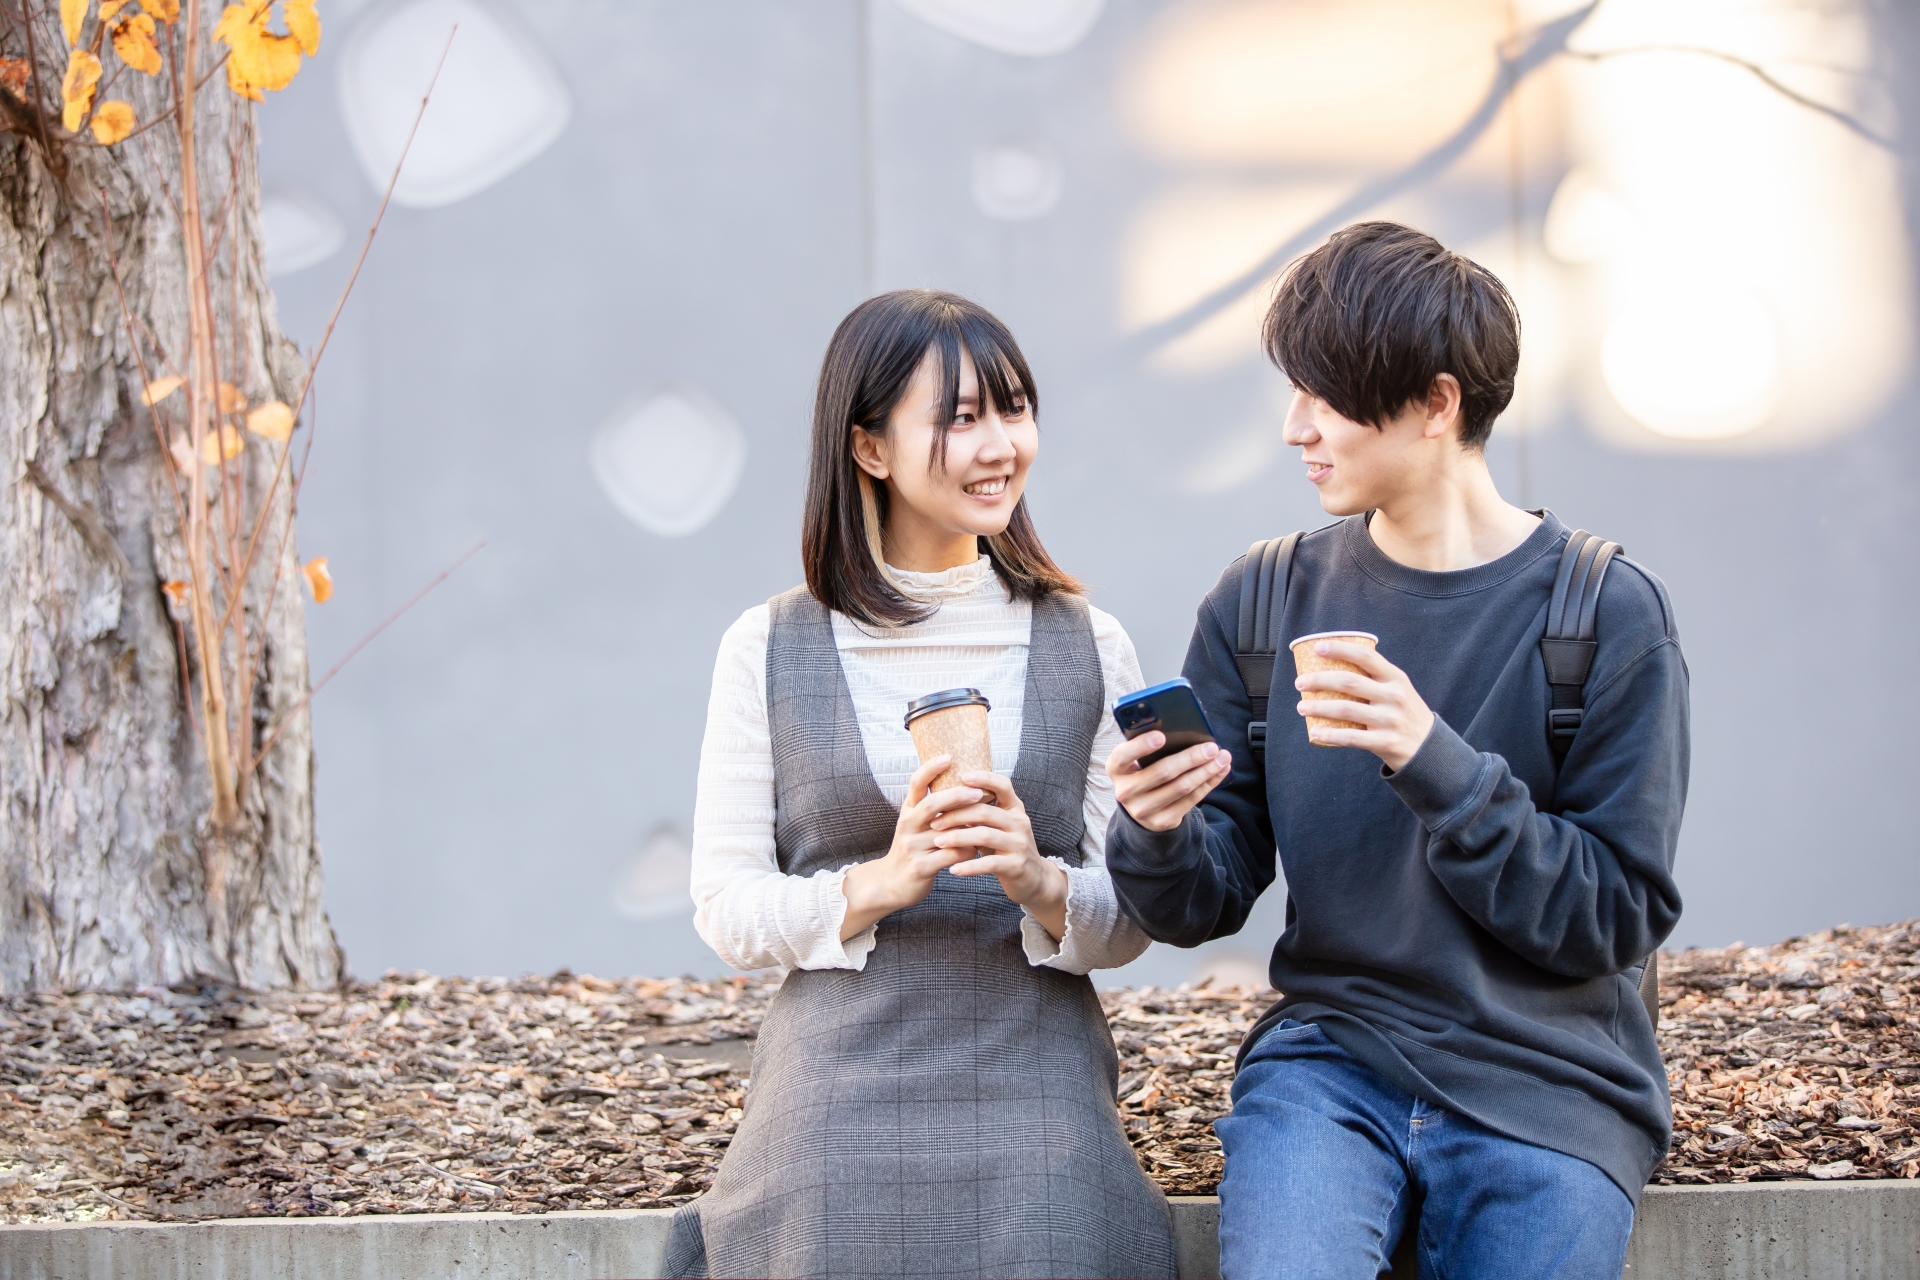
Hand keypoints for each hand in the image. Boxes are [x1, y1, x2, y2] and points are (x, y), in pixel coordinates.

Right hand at [839, 754, 980, 939]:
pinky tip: (975, 850)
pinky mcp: (920, 867)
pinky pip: (950, 856)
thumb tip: (964, 785)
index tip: (949, 756)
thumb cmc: (912, 848)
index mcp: (908, 811)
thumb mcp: (915, 824)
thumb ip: (933, 807)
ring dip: (967, 828)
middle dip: (956, 796)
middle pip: (931, 804)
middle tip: (978, 792)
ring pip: (946, 832)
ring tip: (985, 824)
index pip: (916, 784)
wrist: (891, 883)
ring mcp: (912, 847)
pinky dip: (966, 852)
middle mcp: (908, 825)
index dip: (930, 769)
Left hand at [936, 772, 1069, 939]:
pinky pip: (989, 864)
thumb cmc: (1006, 848)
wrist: (1033, 879)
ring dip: (957, 838)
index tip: (961, 777)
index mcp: (1015, 809)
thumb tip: (948, 796)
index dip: (984, 778)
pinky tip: (953, 869)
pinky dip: (969, 866)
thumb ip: (981, 813)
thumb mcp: (999, 827)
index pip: (1003, 785)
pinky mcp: (1016, 865)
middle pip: (985, 812)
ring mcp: (1019, 844)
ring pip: (984, 836)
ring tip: (938, 842)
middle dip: (956, 815)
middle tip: (934, 822)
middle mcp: (1020, 823)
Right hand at [1106, 734, 1231, 833]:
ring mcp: (1143, 810)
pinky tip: (1219, 771)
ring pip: (1181, 787)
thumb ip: (1151, 747)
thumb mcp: (1138, 760)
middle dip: (1190, 758)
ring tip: (1222, 758)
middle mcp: (1125, 791)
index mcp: (1116, 769)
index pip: (1123, 756)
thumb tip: (1187, 733)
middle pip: (1162, 772)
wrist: (1142, 808)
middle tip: (1211, 747)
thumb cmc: (1144, 771)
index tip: (1162, 736)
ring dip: (1206, 771)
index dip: (1141, 746)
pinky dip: (1209, 783)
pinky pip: (1191, 800)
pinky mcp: (1162, 821)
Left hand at [1294, 640, 1434, 770]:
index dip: (1340, 650)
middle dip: (1319, 680)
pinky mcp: (1386, 742)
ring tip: (1301, 707)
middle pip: (1349, 682)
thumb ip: (1374, 677)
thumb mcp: (1398, 689)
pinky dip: (1330, 734)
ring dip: (1318, 707)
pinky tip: (1315, 732)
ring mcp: (1390, 720)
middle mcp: (1394, 696)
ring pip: (1346, 709)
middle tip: (1300, 683)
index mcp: (1395, 678)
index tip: (1317, 649)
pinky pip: (1352, 737)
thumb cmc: (1403, 712)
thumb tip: (1334, 663)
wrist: (1429, 747)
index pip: (1366, 657)